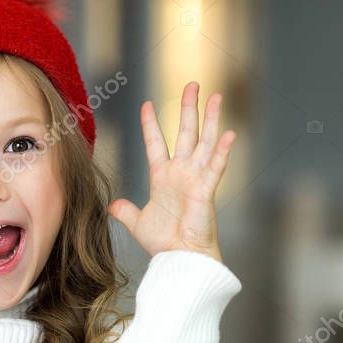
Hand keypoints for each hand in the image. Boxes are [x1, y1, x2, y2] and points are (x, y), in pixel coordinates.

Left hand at [108, 82, 235, 262]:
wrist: (180, 258)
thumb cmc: (164, 243)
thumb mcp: (138, 222)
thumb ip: (126, 211)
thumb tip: (112, 205)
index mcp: (163, 177)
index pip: (156, 143)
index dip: (151, 124)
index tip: (147, 104)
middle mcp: (181, 172)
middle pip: (185, 132)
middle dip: (188, 108)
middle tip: (192, 84)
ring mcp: (195, 178)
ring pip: (204, 142)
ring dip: (210, 119)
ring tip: (215, 96)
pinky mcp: (206, 190)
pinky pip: (216, 167)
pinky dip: (223, 151)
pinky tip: (230, 134)